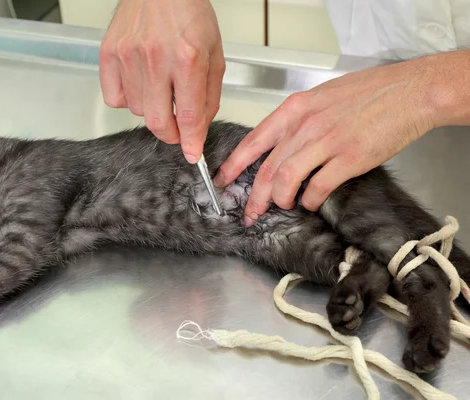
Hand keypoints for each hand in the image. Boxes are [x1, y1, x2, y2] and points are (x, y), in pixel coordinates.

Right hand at [99, 0, 224, 163]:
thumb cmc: (189, 13)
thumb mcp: (215, 54)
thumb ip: (209, 97)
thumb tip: (197, 130)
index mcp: (188, 58)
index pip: (188, 116)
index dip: (191, 142)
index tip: (192, 153)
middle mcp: (156, 58)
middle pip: (157, 122)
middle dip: (170, 134)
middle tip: (176, 127)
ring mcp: (128, 56)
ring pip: (138, 111)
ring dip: (152, 109)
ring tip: (161, 87)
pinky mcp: (108, 54)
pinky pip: (115, 98)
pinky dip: (128, 99)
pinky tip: (140, 83)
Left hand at [214, 55, 446, 225]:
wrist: (410, 91)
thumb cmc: (369, 91)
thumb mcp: (322, 96)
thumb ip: (299, 120)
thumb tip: (283, 146)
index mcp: (295, 109)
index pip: (253, 142)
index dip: (234, 166)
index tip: (222, 181)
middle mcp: (305, 126)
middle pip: (267, 169)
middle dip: (255, 197)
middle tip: (250, 213)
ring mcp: (327, 142)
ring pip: (286, 181)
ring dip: (282, 200)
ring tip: (287, 205)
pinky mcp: (349, 159)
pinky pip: (317, 188)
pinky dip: (310, 200)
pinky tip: (312, 201)